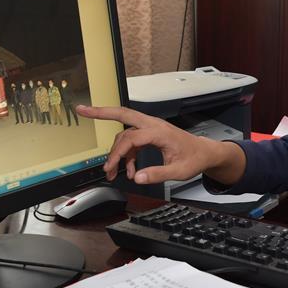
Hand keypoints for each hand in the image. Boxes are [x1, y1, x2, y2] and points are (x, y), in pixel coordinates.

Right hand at [76, 105, 238, 184]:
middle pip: (123, 113)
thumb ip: (157, 174)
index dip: (118, 154)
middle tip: (82, 109)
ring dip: (116, 151)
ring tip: (112, 172)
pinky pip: (132, 141)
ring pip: (125, 132)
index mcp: (159, 132)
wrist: (204, 153)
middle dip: (101, 112)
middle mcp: (153, 125)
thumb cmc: (194, 159)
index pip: (131, 138)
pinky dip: (126, 154)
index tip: (110, 168)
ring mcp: (151, 128)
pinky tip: (128, 170)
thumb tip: (137, 178)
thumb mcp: (178, 172)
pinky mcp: (150, 134)